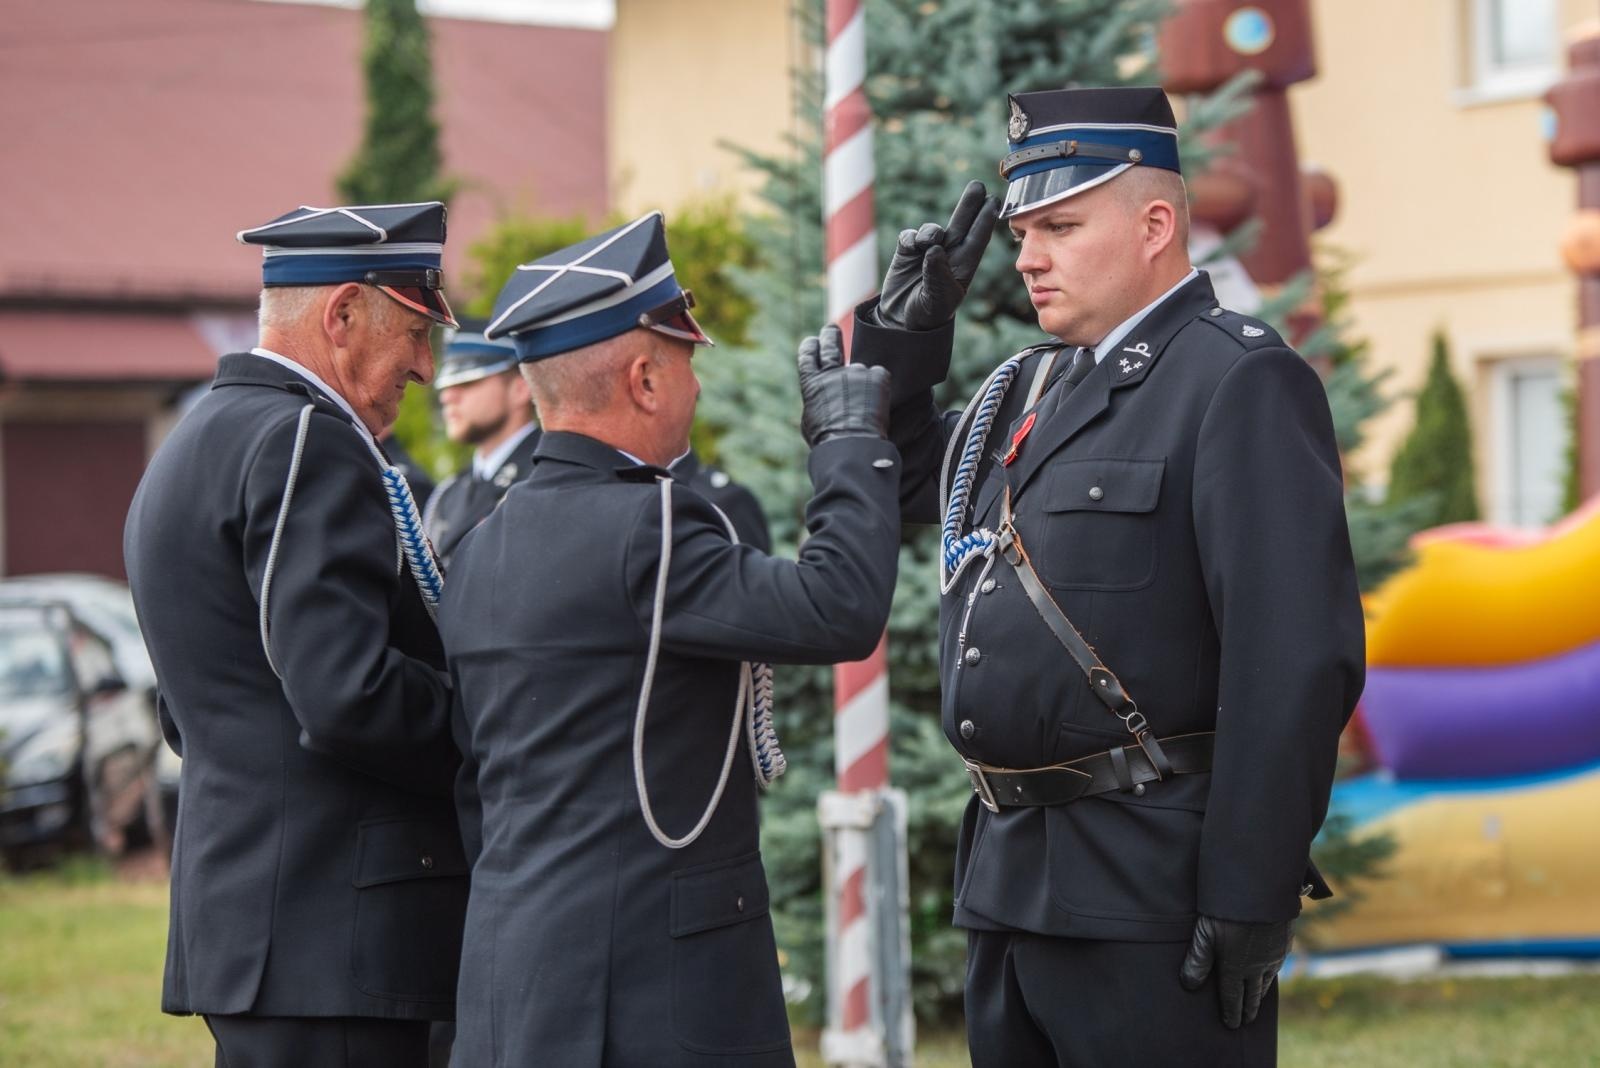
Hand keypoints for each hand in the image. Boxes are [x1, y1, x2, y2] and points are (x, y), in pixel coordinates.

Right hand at [797, 325, 889, 445]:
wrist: (851, 445)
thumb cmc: (828, 440)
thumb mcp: (810, 421)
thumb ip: (816, 403)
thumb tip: (820, 401)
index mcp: (812, 384)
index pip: (808, 355)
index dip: (811, 346)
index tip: (813, 341)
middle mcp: (832, 372)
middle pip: (830, 344)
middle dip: (830, 334)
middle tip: (831, 329)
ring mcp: (856, 372)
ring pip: (861, 371)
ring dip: (862, 383)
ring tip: (865, 406)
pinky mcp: (876, 375)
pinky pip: (879, 376)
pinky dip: (879, 387)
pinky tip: (877, 405)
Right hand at [877, 180, 999, 330]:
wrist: (901, 321)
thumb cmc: (928, 313)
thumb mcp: (937, 298)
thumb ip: (937, 273)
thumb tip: (934, 247)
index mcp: (963, 266)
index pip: (977, 239)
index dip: (986, 220)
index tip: (994, 203)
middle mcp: (948, 254)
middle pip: (961, 224)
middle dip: (970, 204)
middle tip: (979, 186)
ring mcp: (927, 251)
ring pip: (933, 229)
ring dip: (930, 232)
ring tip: (926, 244)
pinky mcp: (908, 251)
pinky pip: (910, 236)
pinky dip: (911, 239)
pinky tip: (911, 249)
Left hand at [1178, 914, 1291, 1028]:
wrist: (1262, 890)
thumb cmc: (1227, 910)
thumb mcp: (1205, 934)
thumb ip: (1197, 961)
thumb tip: (1189, 986)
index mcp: (1236, 968)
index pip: (1232, 997)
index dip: (1231, 1012)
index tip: (1232, 1025)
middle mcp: (1257, 967)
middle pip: (1252, 993)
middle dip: (1248, 1009)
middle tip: (1246, 1020)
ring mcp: (1273, 955)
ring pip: (1266, 981)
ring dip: (1260, 993)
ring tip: (1257, 1000)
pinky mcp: (1284, 942)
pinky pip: (1277, 965)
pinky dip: (1272, 973)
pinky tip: (1271, 971)